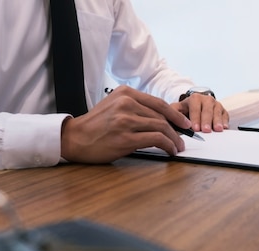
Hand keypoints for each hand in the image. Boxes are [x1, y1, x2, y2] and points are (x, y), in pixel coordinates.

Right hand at [60, 86, 189, 162]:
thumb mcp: (114, 107)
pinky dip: (167, 145)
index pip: (158, 103)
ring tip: (178, 147)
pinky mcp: (125, 138)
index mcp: (125, 93)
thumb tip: (161, 120)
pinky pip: (155, 140)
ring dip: (174, 139)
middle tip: (183, 139)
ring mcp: (125, 120)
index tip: (184, 123)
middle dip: (176, 129)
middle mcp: (126, 103)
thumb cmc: (95, 126)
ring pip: (161, 127)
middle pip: (161, 116)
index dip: (175, 114)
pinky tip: (170, 151)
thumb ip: (135, 108)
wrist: (74, 138)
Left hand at [171, 93, 228, 132]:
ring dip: (217, 121)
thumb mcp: (177, 109)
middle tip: (206, 130)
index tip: (195, 128)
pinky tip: (224, 127)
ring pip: (217, 112)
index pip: (195, 108)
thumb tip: (171, 119)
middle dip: (206, 121)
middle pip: (207, 110)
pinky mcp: (223, 110)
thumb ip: (173, 113)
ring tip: (217, 129)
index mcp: (195, 98)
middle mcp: (206, 99)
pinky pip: (225, 115)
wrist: (196, 105)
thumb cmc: (186, 110)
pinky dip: (225, 121)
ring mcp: (216, 104)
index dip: (195, 118)